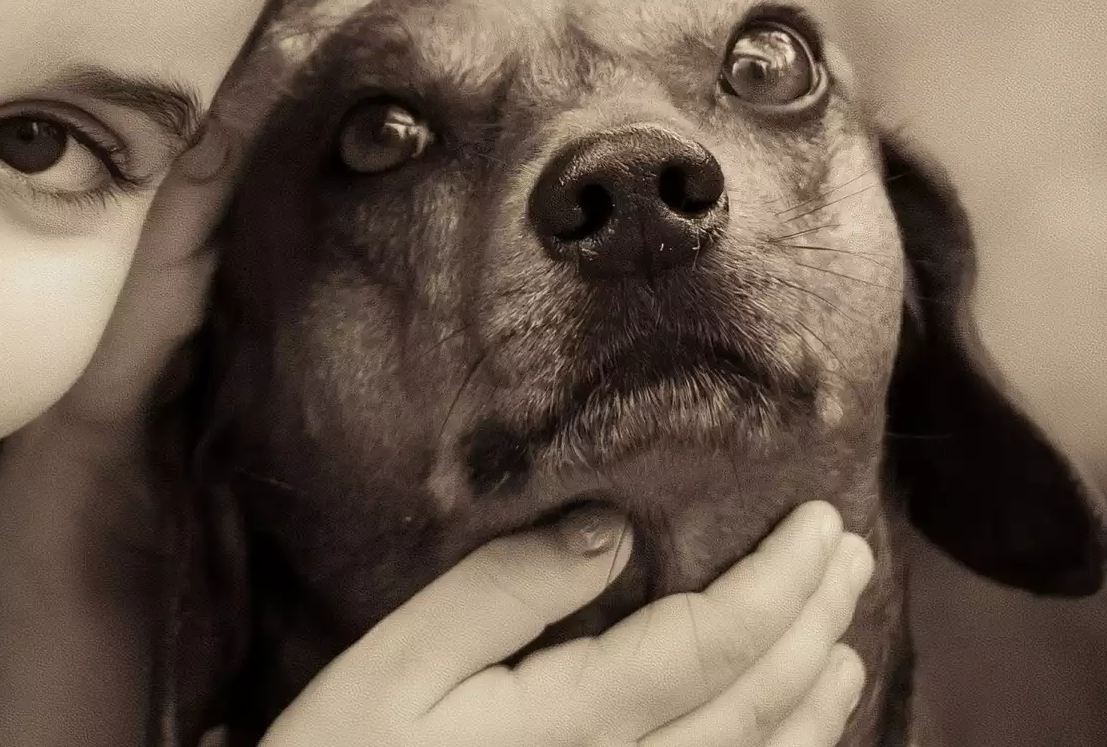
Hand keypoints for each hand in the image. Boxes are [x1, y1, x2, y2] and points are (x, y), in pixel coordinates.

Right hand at [263, 501, 872, 746]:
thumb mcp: (394, 662)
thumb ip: (502, 593)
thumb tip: (613, 532)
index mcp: (571, 725)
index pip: (715, 642)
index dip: (781, 580)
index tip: (819, 519)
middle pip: (757, 703)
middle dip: (815, 623)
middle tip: (849, 556)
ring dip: (816, 699)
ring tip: (843, 642)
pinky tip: (784, 736)